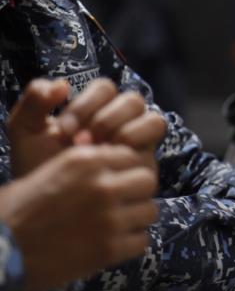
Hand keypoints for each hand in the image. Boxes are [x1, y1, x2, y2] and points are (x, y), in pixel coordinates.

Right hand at [1, 145, 157, 290]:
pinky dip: (130, 244)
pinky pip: (141, 241)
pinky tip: (112, 245)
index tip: (115, 181)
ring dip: (135, 218)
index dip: (124, 169)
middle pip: (147, 180)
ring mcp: (110, 218)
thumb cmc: (12, 211)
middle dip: (136, 191)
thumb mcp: (45, 172)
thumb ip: (82, 169)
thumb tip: (109, 169)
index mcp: (84, 161)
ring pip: (149, 211)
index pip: (130, 156)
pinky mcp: (110, 249)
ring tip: (117, 226)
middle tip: (122, 203)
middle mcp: (102, 185)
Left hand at [8, 78, 165, 177]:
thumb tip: (62, 85)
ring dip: (127, 131)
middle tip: (82, 142)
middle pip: (133, 101)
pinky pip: (153, 147)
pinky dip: (135, 150)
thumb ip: (33, 101)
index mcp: (95, 109)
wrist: (44, 204)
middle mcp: (121, 122)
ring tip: (100, 151)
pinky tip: (109, 165)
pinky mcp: (144, 165)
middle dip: (106, 119)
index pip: (105, 89)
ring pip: (153, 120)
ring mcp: (136, 143)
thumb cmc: (37, 167)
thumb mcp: (26, 131)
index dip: (87, 104)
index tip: (64, 130)